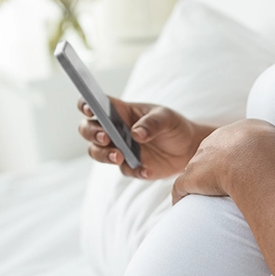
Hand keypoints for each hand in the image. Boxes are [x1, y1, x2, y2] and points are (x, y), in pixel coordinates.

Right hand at [77, 97, 210, 179]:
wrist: (188, 148)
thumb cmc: (173, 126)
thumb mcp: (166, 118)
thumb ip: (152, 123)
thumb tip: (136, 134)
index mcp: (119, 111)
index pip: (94, 105)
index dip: (86, 105)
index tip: (90, 109)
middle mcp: (114, 130)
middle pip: (87, 130)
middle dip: (92, 133)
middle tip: (106, 138)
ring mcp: (119, 149)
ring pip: (97, 152)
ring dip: (104, 155)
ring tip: (120, 156)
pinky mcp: (130, 166)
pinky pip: (125, 170)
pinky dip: (134, 170)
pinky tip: (146, 170)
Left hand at [172, 119, 274, 203]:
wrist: (253, 156)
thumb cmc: (271, 153)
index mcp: (234, 132)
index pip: (227, 144)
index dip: (230, 157)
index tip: (235, 169)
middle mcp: (214, 142)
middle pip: (207, 155)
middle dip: (209, 168)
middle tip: (217, 184)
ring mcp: (200, 160)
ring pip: (193, 171)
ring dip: (195, 183)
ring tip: (199, 198)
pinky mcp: (190, 178)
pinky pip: (180, 188)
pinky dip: (180, 197)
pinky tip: (181, 206)